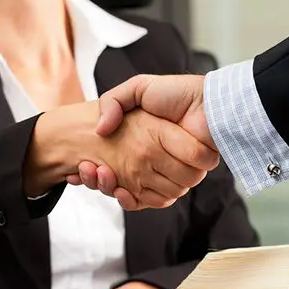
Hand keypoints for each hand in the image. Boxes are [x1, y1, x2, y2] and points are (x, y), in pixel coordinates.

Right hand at [26, 101, 217, 208]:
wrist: (209, 104)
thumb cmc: (177, 93)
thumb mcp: (138, 87)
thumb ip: (114, 101)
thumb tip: (100, 129)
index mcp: (140, 140)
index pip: (109, 160)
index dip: (92, 168)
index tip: (79, 165)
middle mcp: (148, 159)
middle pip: (113, 179)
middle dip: (95, 179)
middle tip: (83, 169)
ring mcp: (160, 172)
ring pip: (126, 191)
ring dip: (107, 187)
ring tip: (98, 172)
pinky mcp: (174, 183)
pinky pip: (149, 200)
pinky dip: (130, 199)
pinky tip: (118, 189)